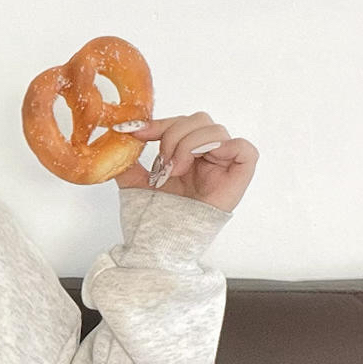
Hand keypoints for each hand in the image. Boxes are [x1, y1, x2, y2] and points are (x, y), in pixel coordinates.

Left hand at [111, 113, 257, 212]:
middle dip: (174, 135)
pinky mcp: (240, 175)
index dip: (160, 123)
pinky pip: (243, 147)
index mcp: (187, 154)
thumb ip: (127, 160)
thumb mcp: (135, 182)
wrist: (163, 243)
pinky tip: (200, 161)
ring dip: (189, 144)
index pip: (180, 122)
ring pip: (216, 129)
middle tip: (162, 163)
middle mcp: (208, 156)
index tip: (136, 132)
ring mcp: (225, 164)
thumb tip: (119, 135)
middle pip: (199, 119)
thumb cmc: (156, 218)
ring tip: (176, 170)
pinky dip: (222, 147)